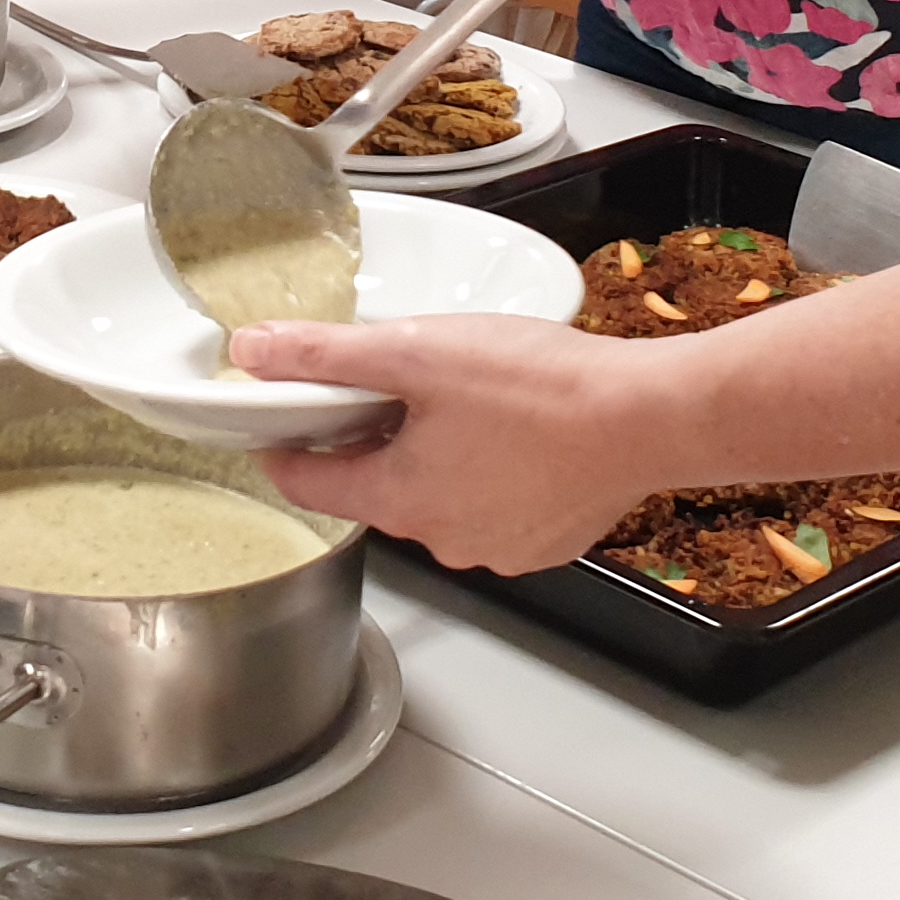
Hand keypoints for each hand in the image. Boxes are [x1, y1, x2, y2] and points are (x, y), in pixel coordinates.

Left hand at [229, 314, 667, 572]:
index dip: (286, 441)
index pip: (305, 484)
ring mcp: (496, 549)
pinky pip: (493, 508)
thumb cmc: (541, 387)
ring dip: (437, 455)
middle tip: (400, 380)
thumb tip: (252, 353)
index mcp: (397, 498)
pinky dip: (491, 474)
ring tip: (469, 400)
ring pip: (437, 497)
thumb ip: (324, 355)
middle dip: (375, 436)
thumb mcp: (414, 350)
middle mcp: (440, 540)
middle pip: (375, 486)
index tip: (283, 413)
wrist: (648, 418)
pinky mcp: (544, 542)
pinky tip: (515, 432)